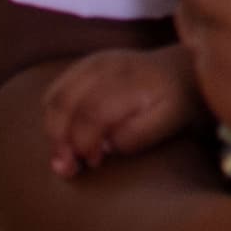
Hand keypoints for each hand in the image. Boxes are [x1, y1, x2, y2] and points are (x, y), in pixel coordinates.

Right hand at [40, 46, 200, 178]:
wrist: (178, 73)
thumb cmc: (174, 103)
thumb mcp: (167, 122)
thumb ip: (136, 135)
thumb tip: (104, 145)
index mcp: (132, 80)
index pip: (93, 112)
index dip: (86, 142)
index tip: (94, 162)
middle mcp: (108, 65)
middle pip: (66, 103)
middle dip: (60, 140)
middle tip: (68, 168)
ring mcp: (92, 62)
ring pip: (54, 98)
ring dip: (52, 132)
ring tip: (65, 157)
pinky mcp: (82, 66)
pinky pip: (54, 93)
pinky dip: (52, 119)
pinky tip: (65, 139)